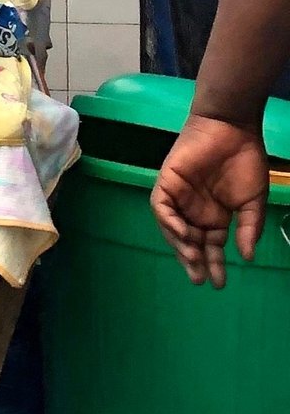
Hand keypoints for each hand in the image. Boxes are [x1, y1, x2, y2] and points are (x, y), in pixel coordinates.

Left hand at [151, 116, 269, 287]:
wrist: (232, 130)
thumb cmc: (245, 162)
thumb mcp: (252, 201)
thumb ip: (248, 228)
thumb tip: (248, 257)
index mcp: (214, 217)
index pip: (210, 246)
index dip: (213, 264)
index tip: (218, 283)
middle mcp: (194, 211)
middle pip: (189, 242)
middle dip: (193, 262)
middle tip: (199, 279)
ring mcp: (179, 198)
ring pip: (173, 229)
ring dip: (181, 246)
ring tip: (193, 260)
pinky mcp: (166, 184)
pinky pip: (161, 208)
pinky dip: (169, 222)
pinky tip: (184, 234)